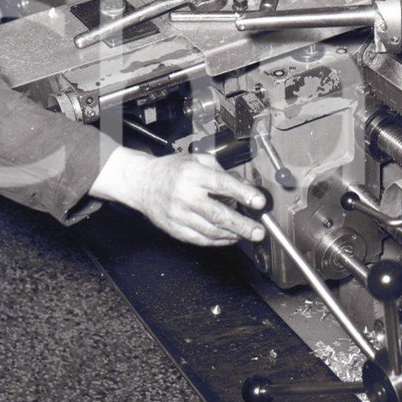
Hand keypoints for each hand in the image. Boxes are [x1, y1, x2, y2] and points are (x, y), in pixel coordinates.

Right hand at [91, 147, 266, 246]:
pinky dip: (218, 241)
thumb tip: (246, 187)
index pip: (222, 185)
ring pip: (210, 231)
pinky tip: (230, 238)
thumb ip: (223, 172)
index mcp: (193, 175)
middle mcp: (185, 196)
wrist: (142, 183)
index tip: (259, 202)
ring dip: (233, 235)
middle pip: (218, 214)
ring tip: (247, 234)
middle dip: (242, 225)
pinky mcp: (174, 229)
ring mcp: (178, 215)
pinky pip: (200, 240)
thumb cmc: (172, 170)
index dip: (243, 194)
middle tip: (259, 232)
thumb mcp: (197, 160)